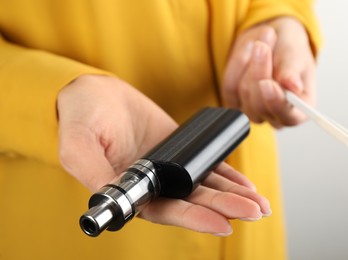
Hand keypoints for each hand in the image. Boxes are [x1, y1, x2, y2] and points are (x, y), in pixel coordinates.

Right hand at [57, 75, 270, 234]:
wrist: (96, 93)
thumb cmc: (81, 117)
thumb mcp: (77, 144)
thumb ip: (94, 172)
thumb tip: (114, 195)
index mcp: (130, 190)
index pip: (165, 211)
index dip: (193, 218)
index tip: (222, 224)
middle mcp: (153, 185)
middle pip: (193, 202)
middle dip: (223, 208)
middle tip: (253, 211)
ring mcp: (169, 169)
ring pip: (204, 188)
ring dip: (231, 197)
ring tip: (258, 204)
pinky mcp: (180, 151)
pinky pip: (206, 167)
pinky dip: (227, 176)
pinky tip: (245, 185)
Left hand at [222, 17, 315, 127]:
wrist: (273, 41)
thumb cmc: (290, 50)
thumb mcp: (296, 53)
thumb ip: (292, 70)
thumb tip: (294, 86)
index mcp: (299, 110)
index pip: (288, 117)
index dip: (276, 102)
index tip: (267, 83)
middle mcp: (275, 116)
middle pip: (259, 104)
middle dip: (260, 71)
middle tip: (262, 46)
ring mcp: (253, 111)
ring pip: (243, 92)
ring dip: (250, 62)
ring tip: (260, 42)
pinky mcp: (234, 102)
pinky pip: (229, 85)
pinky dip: (237, 64)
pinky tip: (248, 51)